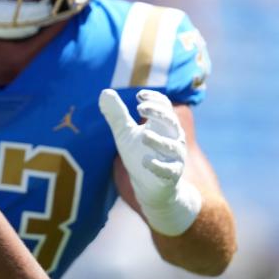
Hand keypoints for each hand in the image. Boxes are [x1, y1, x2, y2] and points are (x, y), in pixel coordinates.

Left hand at [99, 89, 185, 207]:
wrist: (148, 185)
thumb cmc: (139, 153)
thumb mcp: (125, 133)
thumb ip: (117, 115)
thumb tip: (104, 92)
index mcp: (162, 125)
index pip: (164, 106)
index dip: (155, 99)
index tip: (139, 96)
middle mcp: (172, 138)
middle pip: (171, 121)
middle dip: (158, 113)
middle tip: (140, 108)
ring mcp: (174, 157)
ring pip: (172, 146)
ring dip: (159, 140)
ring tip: (144, 136)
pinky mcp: (171, 175)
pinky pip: (169, 170)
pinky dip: (158, 166)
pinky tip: (145, 162)